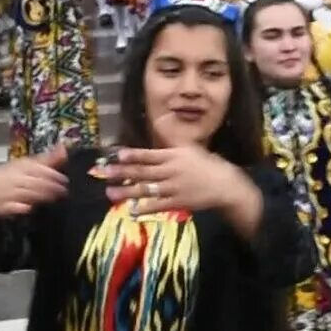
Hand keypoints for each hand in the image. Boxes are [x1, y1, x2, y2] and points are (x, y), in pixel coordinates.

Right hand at [0, 144, 68, 219]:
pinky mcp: (1, 206)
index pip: (37, 169)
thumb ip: (48, 159)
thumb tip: (65, 147)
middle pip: (33, 182)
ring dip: (40, 196)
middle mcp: (13, 178)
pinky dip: (20, 207)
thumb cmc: (14, 175)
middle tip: (63, 191)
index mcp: (21, 167)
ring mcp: (6, 192)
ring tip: (53, 199)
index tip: (65, 180)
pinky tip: (30, 208)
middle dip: (49, 187)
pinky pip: (11, 207)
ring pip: (24, 193)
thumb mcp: (28, 165)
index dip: (52, 174)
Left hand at [101, 125, 252, 212]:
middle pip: (143, 172)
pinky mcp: (177, 203)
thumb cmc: (206, 164)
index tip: (118, 155)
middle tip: (105, 174)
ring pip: (146, 190)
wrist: (225, 185)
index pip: (149, 155)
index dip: (133, 155)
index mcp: (173, 156)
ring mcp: (173, 188)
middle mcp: (171, 171)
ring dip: (127, 191)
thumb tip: (159, 119)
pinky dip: (144, 208)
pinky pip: (158, 206)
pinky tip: (131, 210)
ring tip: (110, 192)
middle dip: (122, 173)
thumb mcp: (190, 147)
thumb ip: (171, 136)